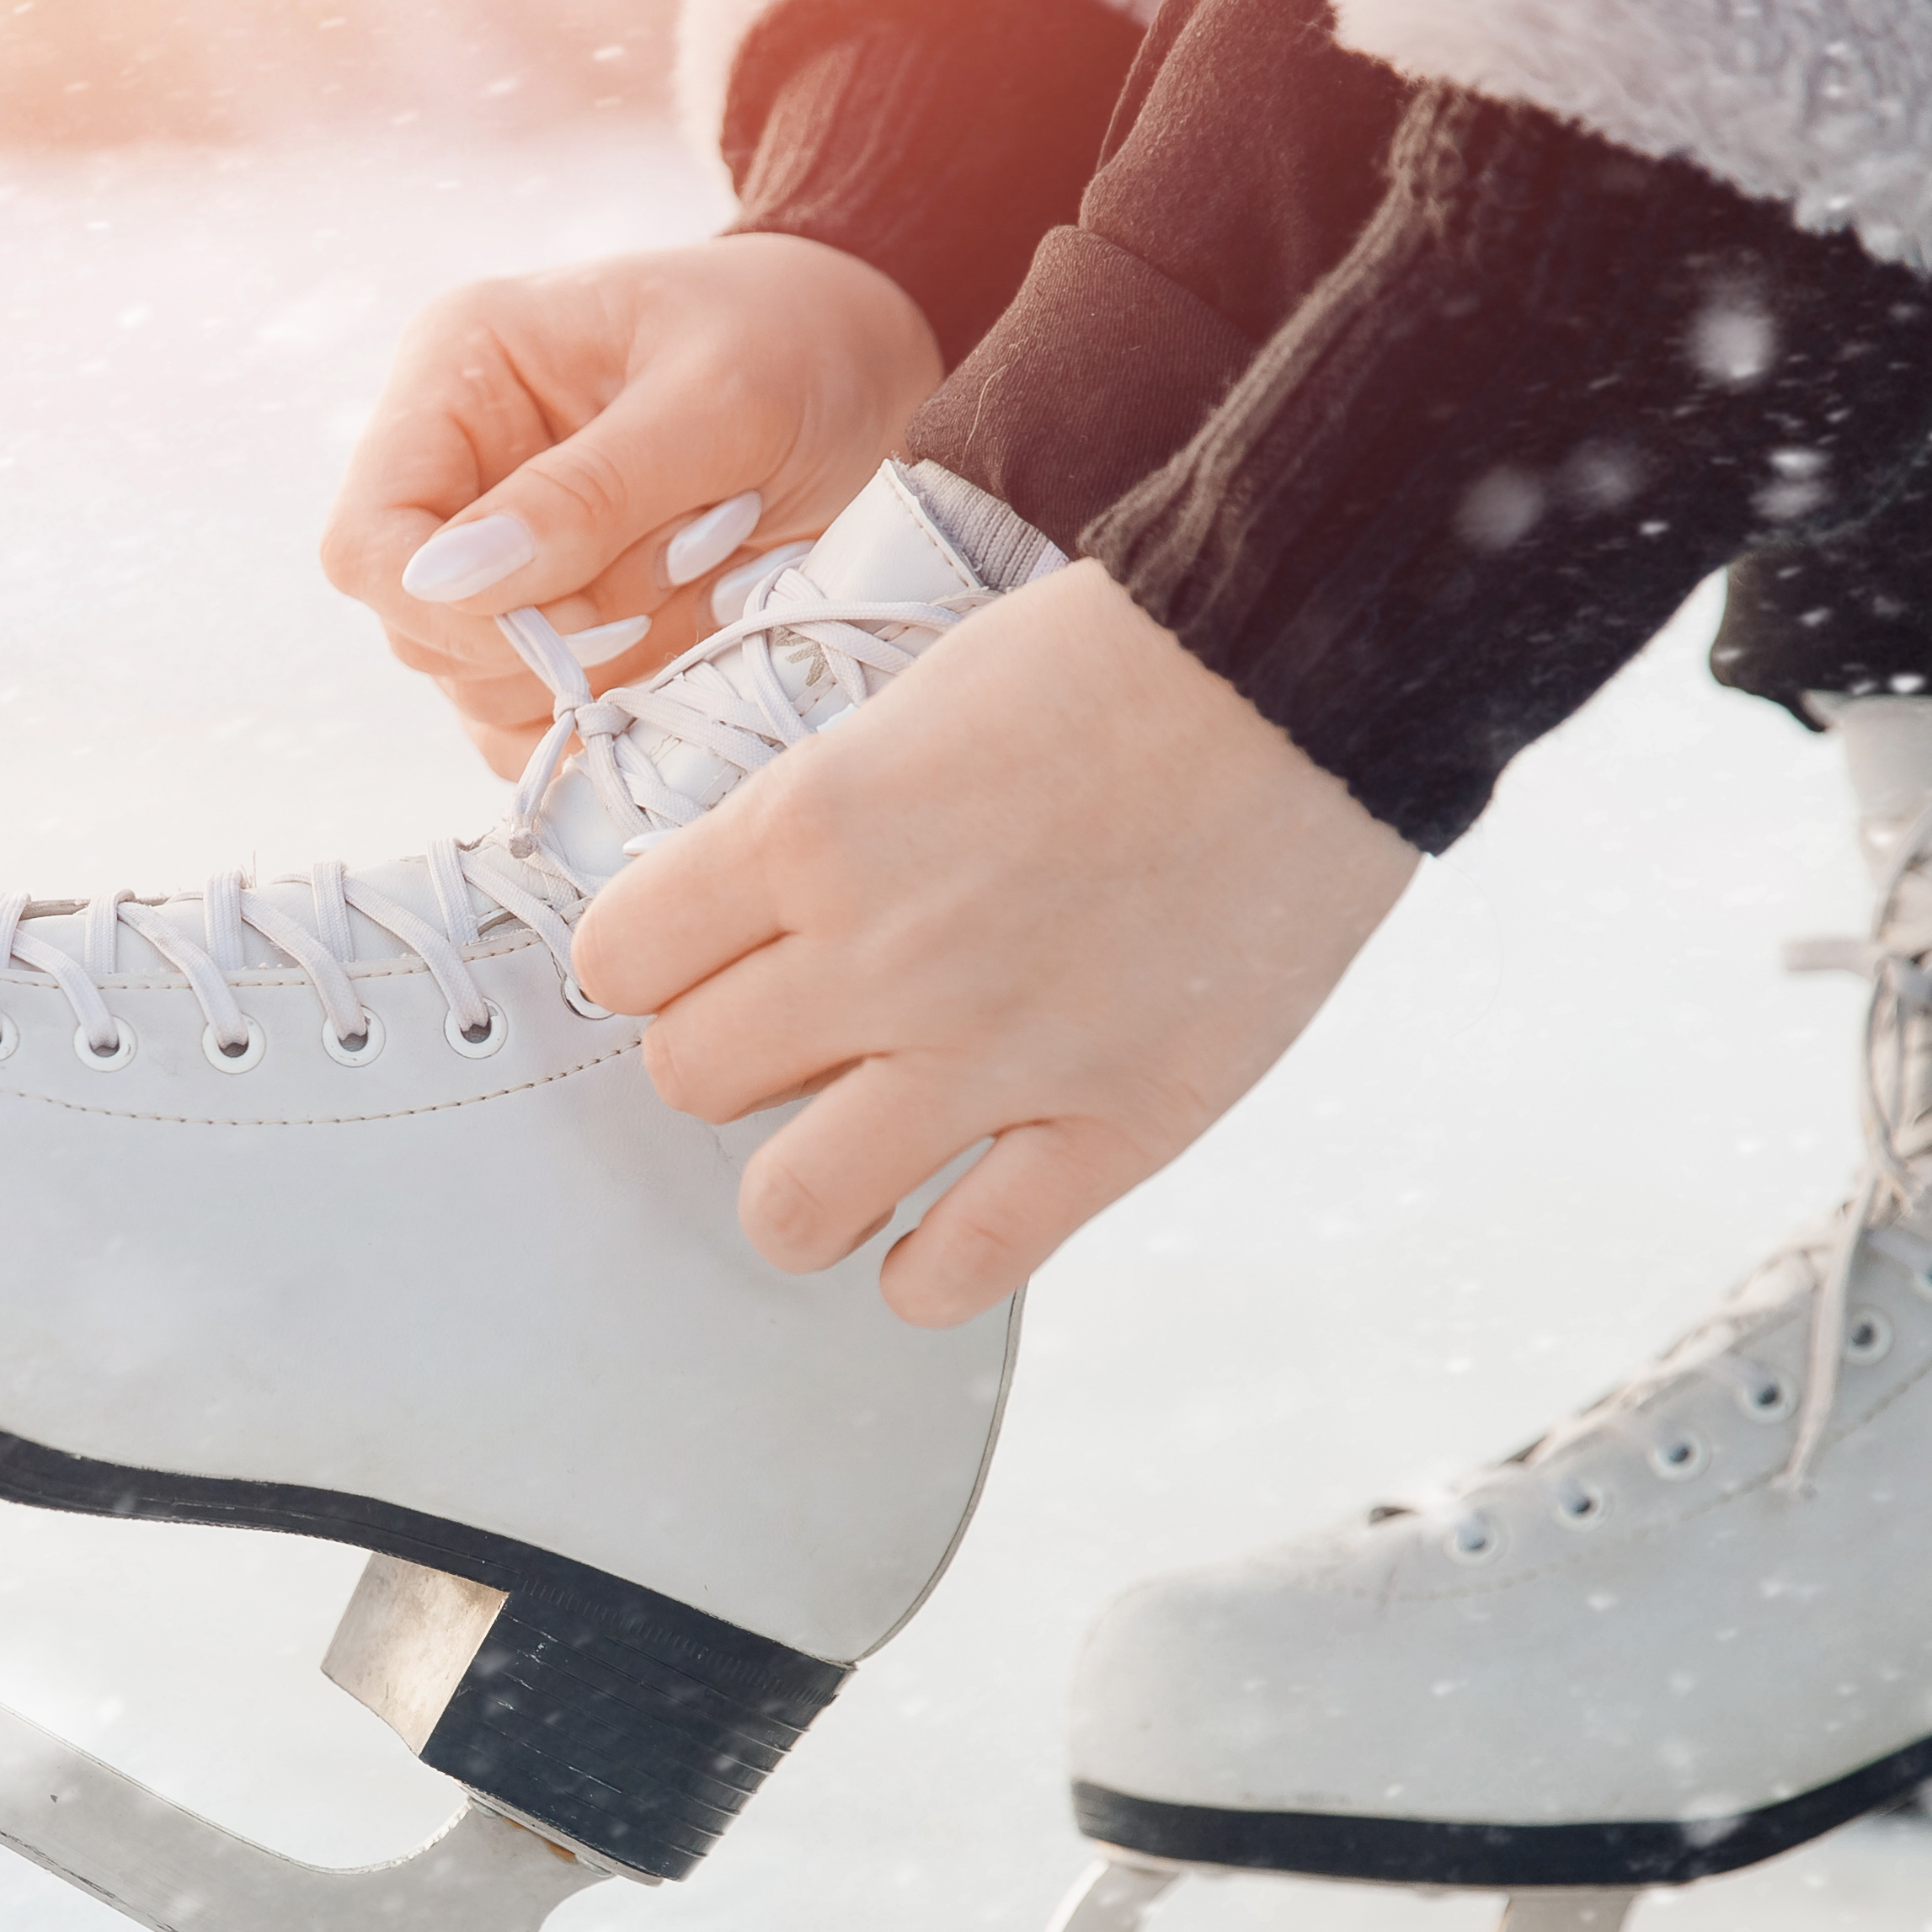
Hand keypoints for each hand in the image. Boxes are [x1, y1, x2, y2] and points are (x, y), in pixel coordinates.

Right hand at [321, 234, 943, 774]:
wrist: (875, 363)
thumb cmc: (801, 340)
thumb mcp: (721, 402)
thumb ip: (590, 492)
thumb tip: (450, 580)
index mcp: (460, 374)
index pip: (369, 540)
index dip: (442, 611)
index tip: (562, 626)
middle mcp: (458, 471)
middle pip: (421, 633)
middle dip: (551, 642)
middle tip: (682, 575)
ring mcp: (502, 556)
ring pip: (482, 691)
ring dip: (603, 672)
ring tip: (706, 581)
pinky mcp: (555, 622)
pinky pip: (540, 721)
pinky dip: (618, 711)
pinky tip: (692, 637)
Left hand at [568, 563, 1420, 1326]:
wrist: (1311, 668)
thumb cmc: (1121, 658)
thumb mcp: (912, 700)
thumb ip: (820, 822)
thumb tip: (754, 923)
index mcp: (811, 829)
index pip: (620, 960)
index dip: (652, 963)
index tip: (696, 958)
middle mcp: (880, 956)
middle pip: (688, 1080)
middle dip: (729, 1059)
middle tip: (796, 1035)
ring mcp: (996, 1058)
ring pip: (787, 1209)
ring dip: (803, 1189)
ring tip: (852, 1149)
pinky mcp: (1114, 1128)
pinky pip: (957, 1274)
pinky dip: (927, 1270)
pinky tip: (944, 1217)